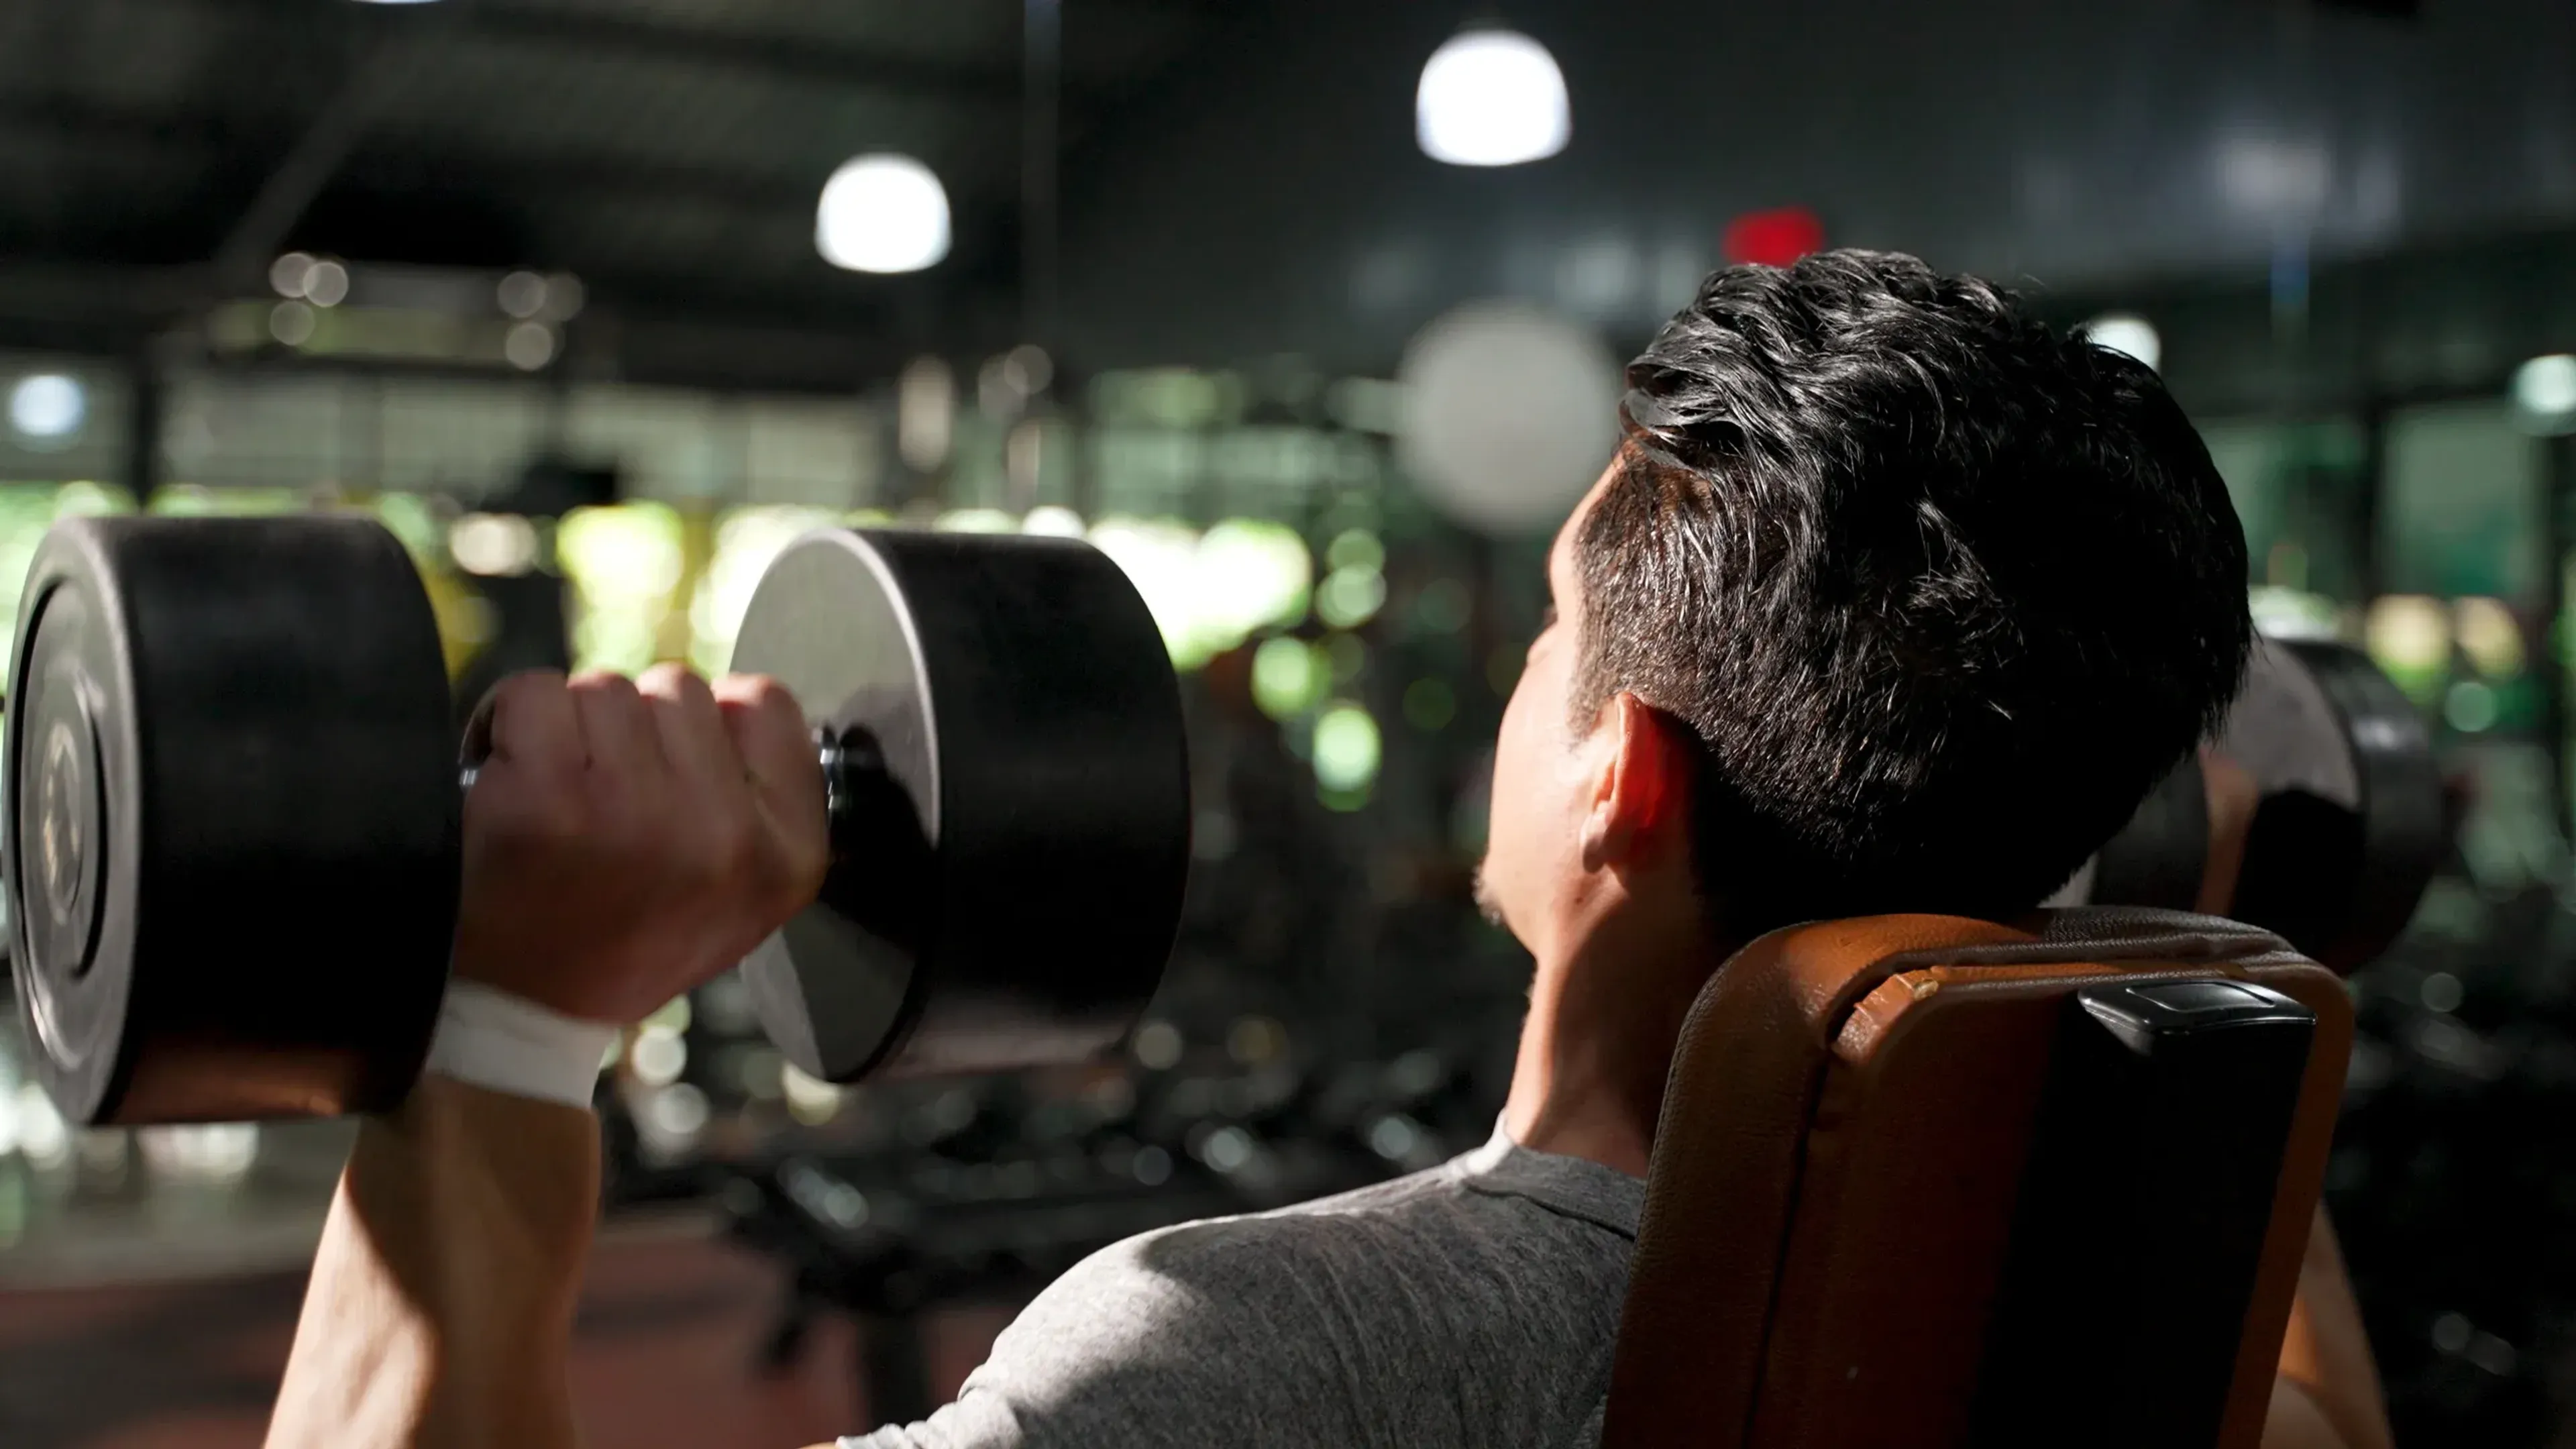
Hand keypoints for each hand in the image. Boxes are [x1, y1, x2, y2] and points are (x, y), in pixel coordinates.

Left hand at [452, 665, 828, 1023]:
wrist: (530, 1012)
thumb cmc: (633, 938)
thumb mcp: (745, 893)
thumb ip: (763, 797)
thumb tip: (731, 701)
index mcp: (785, 855)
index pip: (765, 705)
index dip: (712, 723)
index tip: (678, 770)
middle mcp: (723, 832)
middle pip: (680, 688)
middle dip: (638, 729)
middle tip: (611, 797)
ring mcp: (634, 809)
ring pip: (606, 688)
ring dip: (575, 728)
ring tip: (563, 796)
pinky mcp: (546, 797)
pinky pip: (533, 692)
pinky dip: (510, 722)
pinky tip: (515, 779)